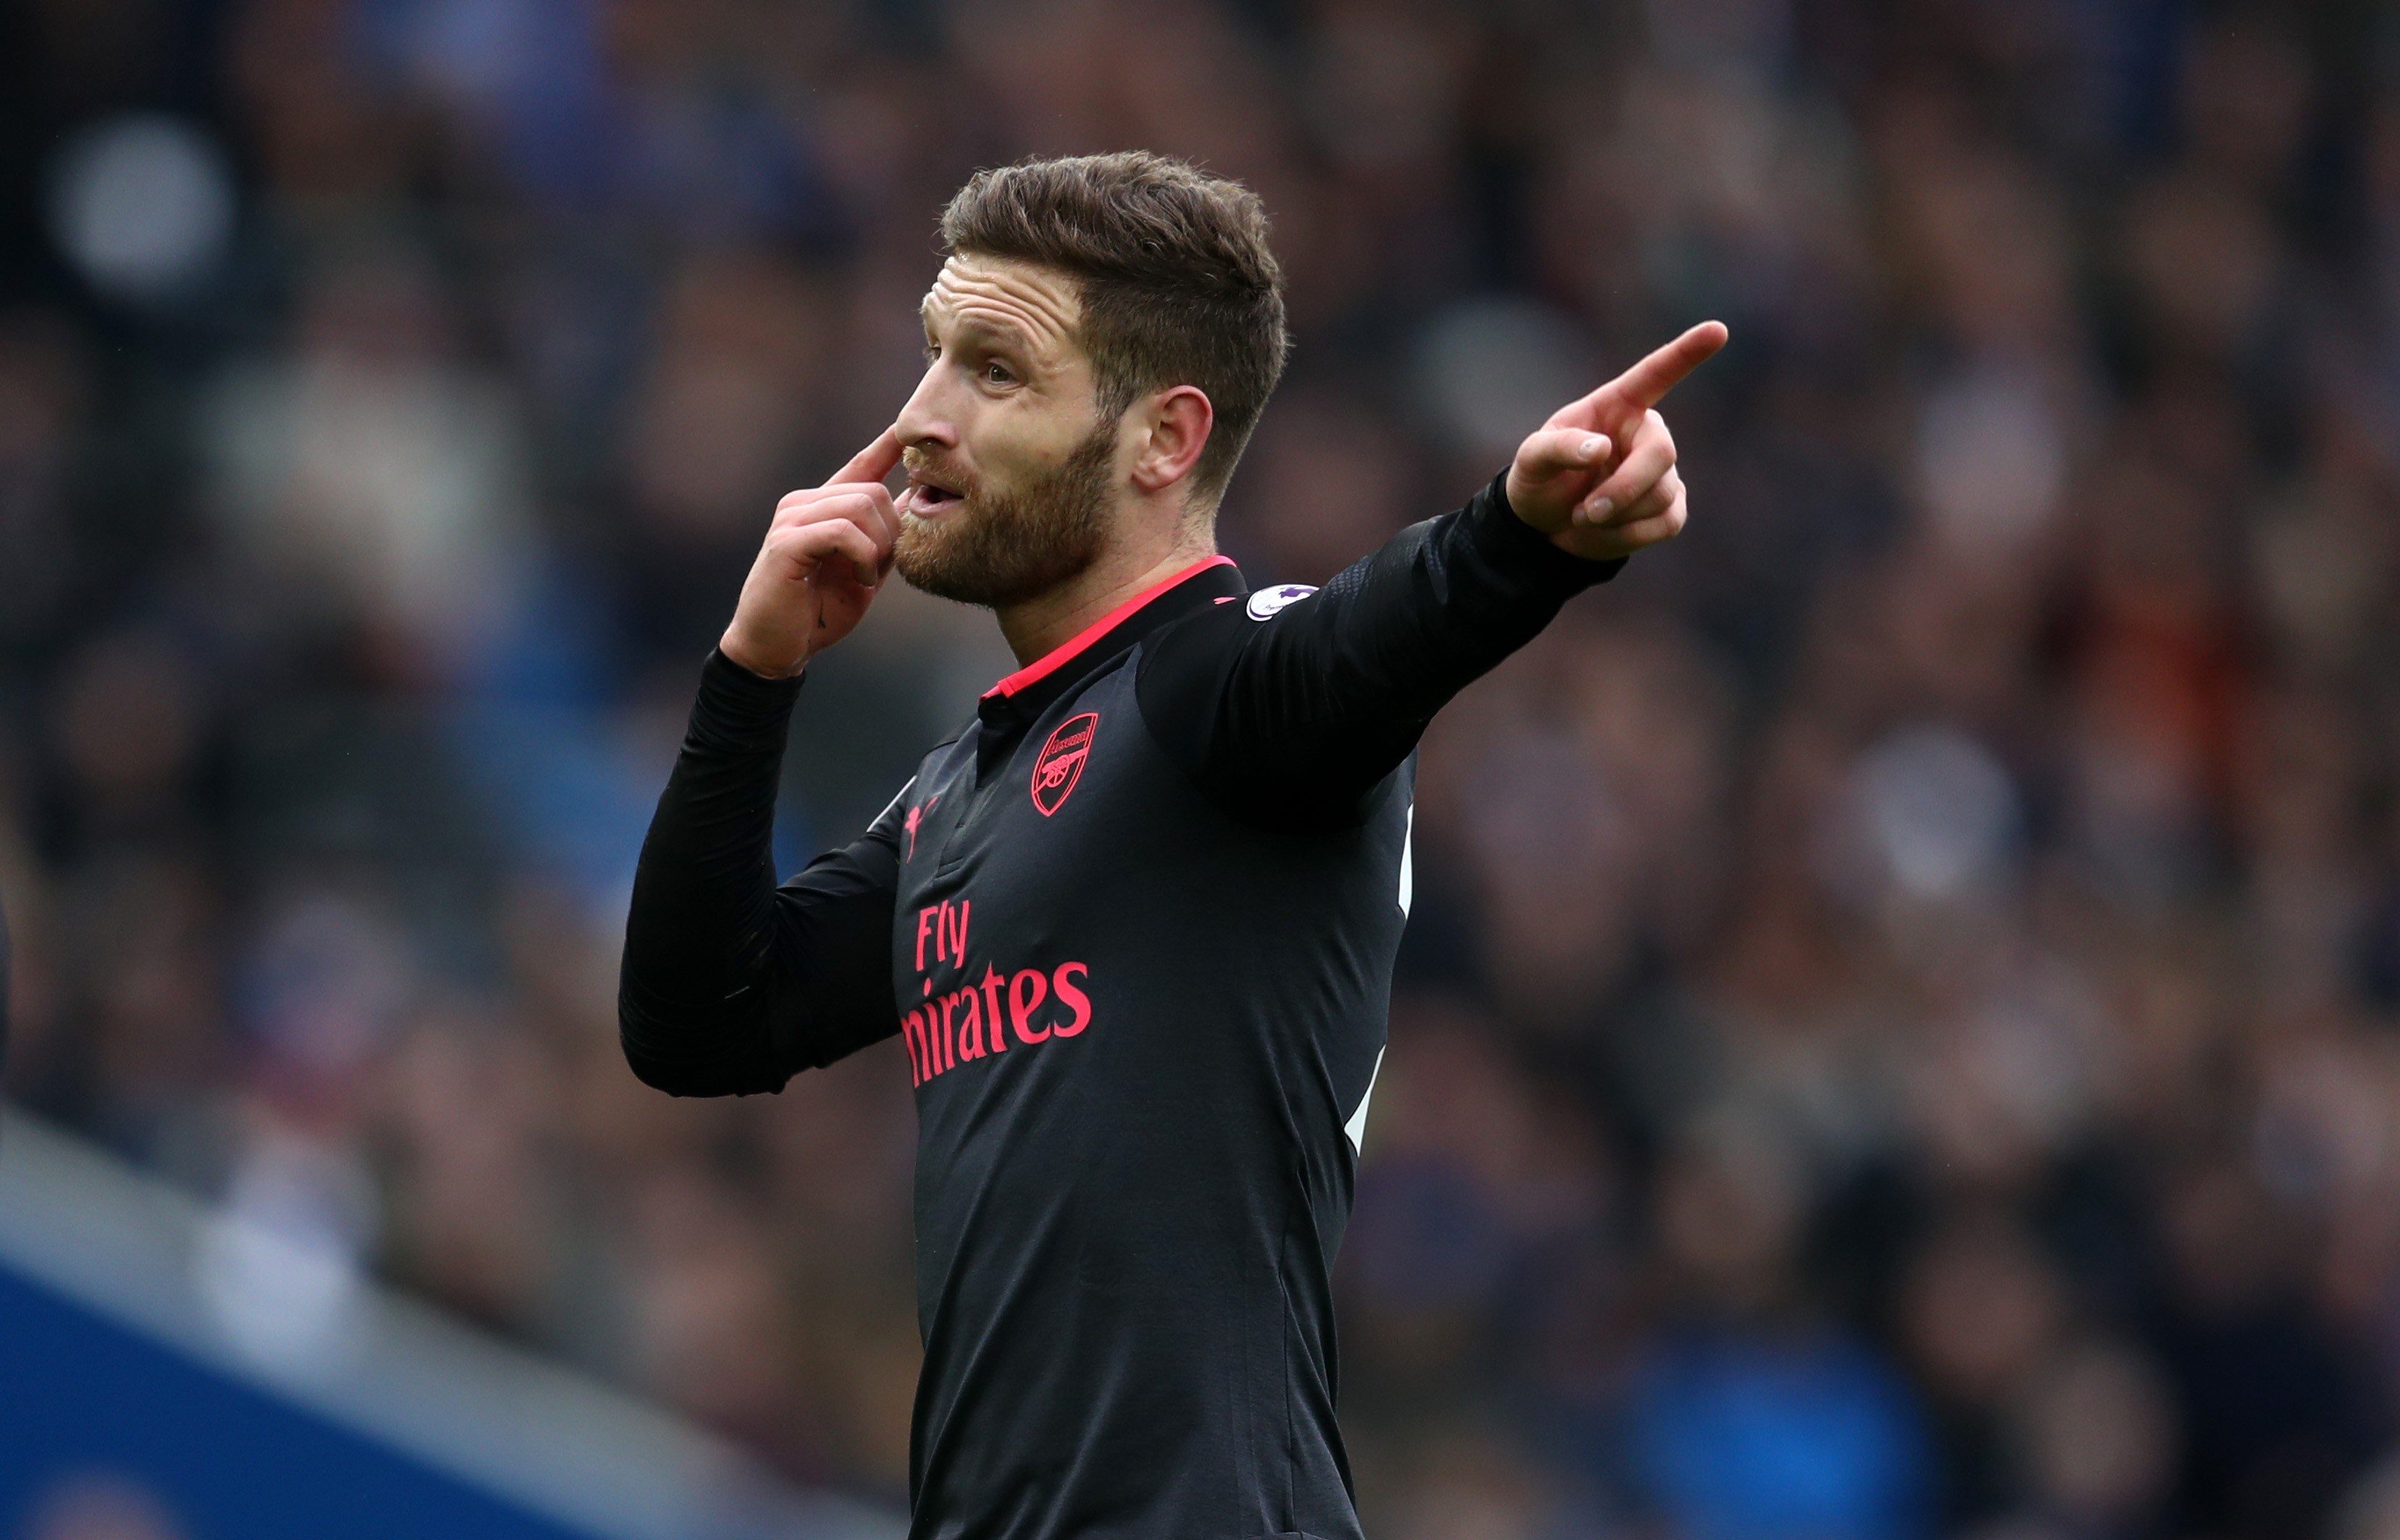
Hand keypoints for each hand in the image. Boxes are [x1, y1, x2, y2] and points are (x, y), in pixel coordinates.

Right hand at [719, 430, 903, 678]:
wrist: (776, 649)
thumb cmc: (818, 611)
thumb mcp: (864, 569)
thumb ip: (885, 538)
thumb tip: (916, 504)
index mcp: (822, 507)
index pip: (861, 465)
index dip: (889, 445)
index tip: (913, 427)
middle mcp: (803, 503)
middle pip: (872, 490)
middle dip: (891, 531)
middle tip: (879, 567)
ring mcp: (792, 519)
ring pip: (860, 506)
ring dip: (877, 546)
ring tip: (865, 575)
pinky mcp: (787, 542)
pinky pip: (843, 531)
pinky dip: (862, 556)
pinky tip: (859, 579)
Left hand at [1504, 321, 1727, 560]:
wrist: (1547, 525)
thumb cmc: (1540, 478)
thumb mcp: (1531, 459)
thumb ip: (1558, 448)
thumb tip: (1601, 449)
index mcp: (1617, 406)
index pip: (1656, 374)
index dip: (1687, 353)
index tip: (1718, 329)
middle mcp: (1647, 433)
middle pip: (1661, 454)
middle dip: (1623, 489)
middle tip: (1586, 512)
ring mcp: (1663, 471)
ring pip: (1660, 495)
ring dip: (1615, 518)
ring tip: (1582, 517)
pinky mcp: (1671, 506)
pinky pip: (1667, 523)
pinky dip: (1628, 536)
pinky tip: (1603, 531)